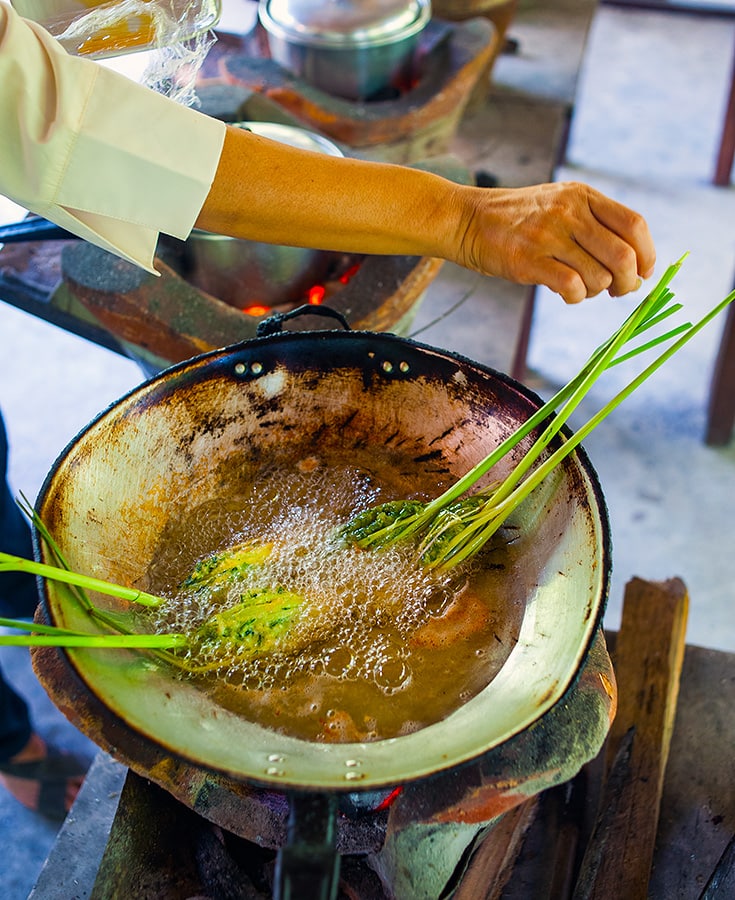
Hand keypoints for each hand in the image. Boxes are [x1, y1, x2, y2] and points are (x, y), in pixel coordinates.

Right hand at [455, 181, 655, 303]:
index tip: (644, 272)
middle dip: (628, 282)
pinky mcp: (529, 261)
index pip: (634, 225)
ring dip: (596, 291)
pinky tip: (566, 293)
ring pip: (598, 276)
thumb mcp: (560, 204)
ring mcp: (548, 236)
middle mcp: (569, 212)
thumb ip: (594, 224)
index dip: (647, 254)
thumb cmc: (519, 221)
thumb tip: (633, 265)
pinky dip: (576, 297)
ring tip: (581, 287)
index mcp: (582, 195)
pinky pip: (571, 287)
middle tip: (619, 291)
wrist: (468, 220)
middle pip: (623, 255)